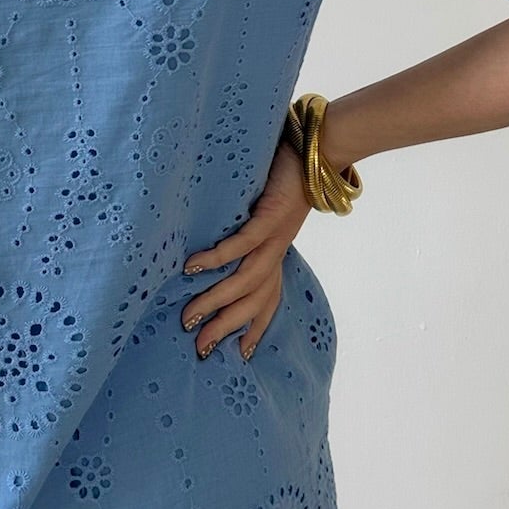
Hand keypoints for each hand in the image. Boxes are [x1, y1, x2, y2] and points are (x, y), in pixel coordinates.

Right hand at [180, 139, 311, 358]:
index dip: (254, 328)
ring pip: (246, 282)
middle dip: (226, 328)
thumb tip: (212, 246)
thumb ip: (246, 231)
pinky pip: (241, 245)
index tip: (239, 355)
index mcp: (276, 254)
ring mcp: (275, 238)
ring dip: (217, 301)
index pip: (266, 301)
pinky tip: (192, 267)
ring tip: (189, 316)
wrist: (318, 153)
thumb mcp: (264, 212)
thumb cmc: (286, 178)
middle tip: (199, 348)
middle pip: (253, 302)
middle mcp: (277, 252)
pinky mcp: (270, 217)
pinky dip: (217, 258)